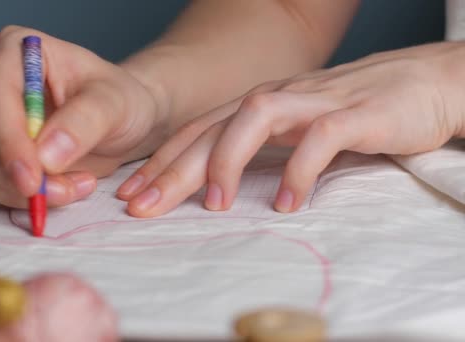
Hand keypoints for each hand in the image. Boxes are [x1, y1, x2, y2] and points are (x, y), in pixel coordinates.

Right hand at [0, 26, 167, 207]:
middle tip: (63, 191)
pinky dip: (11, 197)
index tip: (33, 178)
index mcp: (14, 49)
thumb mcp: (113, 104)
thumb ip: (83, 122)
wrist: (118, 123)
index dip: (8, 140)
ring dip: (15, 190)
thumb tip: (45, 155)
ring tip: (71, 188)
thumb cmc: (116, 101)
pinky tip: (55, 191)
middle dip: (14, 173)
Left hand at [116, 42, 464, 216]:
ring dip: (228, 161)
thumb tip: (214, 183)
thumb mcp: (294, 129)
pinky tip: (287, 203)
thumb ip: (259, 148)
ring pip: (256, 119)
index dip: (159, 161)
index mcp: (257, 104)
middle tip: (143, 207)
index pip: (196, 130)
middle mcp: (277, 97)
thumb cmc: (352, 112)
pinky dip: (300, 171)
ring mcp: (314, 102)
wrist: (424, 83)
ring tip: (215, 205)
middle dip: (172, 168)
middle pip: (213, 128)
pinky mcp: (356, 114)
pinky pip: (321, 139)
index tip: (131, 195)